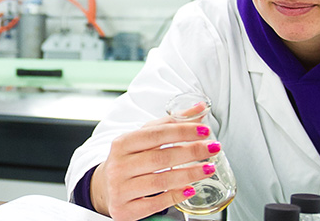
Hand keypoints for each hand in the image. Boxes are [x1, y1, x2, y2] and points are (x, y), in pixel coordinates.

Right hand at [90, 115, 219, 219]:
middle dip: (191, 152)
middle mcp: (119, 166)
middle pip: (161, 158)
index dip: (182, 131)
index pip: (156, 134)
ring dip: (189, 174)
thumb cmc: (130, 160)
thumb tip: (200, 109)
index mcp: (122, 143)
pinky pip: (156, 203)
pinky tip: (190, 190)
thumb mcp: (145, 139)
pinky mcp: (125, 209)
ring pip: (161, 181)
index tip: (204, 131)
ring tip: (208, 168)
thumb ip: (172, 124)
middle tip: (213, 148)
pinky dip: (176, 196)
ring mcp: (120, 189)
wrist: (106, 188)